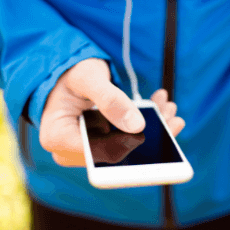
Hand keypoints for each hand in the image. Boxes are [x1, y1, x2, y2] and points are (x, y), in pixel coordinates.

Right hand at [39, 58, 185, 166]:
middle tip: (171, 117)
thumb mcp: (88, 78)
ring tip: (168, 109)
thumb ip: (110, 99)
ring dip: (151, 130)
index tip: (155, 131)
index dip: (128, 146)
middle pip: (114, 155)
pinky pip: (125, 142)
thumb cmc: (69, 74)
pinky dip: (144, 125)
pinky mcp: (100, 146)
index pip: (97, 153)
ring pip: (125, 150)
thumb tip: (137, 126)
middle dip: (148, 137)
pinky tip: (159, 108)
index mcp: (57, 137)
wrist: (64, 76)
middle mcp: (70, 152)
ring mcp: (86, 151)